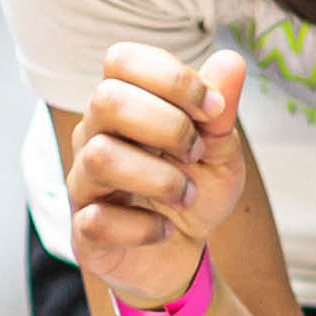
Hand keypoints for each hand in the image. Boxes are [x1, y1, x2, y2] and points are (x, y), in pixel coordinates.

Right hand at [68, 44, 249, 314]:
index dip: (172, 77)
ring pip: (100, 157)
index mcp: (124, 105)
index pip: (122, 60)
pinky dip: (146, 227)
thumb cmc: (192, 192)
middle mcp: (94, 135)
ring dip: (160, 179)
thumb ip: (221, 111)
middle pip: (106, 100)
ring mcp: (84, 182)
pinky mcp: (84, 230)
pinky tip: (164, 230)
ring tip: (186, 195)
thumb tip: (232, 61)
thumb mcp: (220, 152)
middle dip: (168, 125)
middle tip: (196, 154)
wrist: (180, 256)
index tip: (213, 109)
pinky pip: (99, 220)